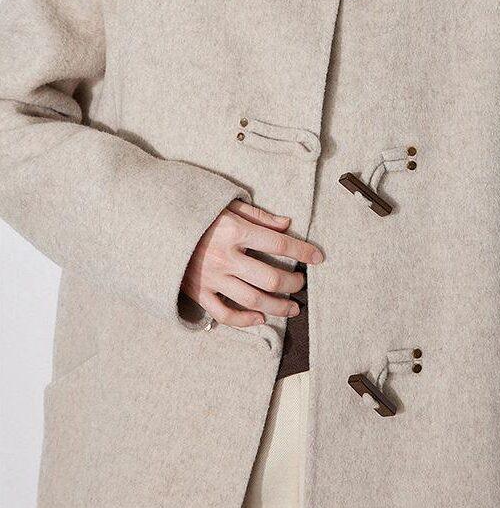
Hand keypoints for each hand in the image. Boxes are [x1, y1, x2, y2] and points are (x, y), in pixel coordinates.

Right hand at [181, 200, 323, 326]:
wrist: (153, 228)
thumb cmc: (193, 214)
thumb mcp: (224, 205)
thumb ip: (257, 215)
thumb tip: (287, 223)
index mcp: (234, 231)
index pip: (279, 243)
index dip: (303, 251)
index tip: (318, 257)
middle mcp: (226, 257)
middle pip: (270, 278)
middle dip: (292, 283)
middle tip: (301, 284)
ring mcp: (212, 278)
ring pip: (253, 301)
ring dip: (278, 307)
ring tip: (292, 308)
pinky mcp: (198, 293)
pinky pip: (224, 314)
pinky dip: (244, 321)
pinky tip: (260, 320)